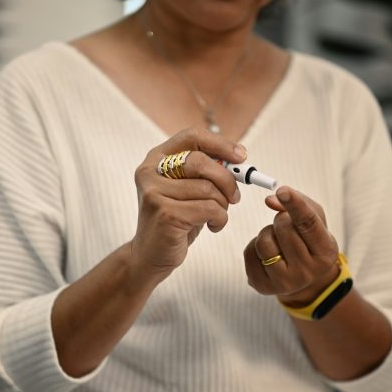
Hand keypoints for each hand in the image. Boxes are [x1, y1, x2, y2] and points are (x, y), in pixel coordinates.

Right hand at [130, 128, 245, 285]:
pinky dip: (220, 219)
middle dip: (226, 180)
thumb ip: (206, 171)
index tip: (241, 156)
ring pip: (208, 189)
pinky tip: (212, 226)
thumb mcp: (189, 189)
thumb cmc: (176, 219)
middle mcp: (150, 171)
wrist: (150, 255)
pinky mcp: (164, 214)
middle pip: (201, 162)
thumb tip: (239, 157)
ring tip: (216, 216)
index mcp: (156, 158)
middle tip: (235, 196)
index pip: (191, 137)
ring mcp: (154, 192)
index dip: (219, 143)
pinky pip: (208, 209)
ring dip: (222, 206)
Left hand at [243, 186, 339, 305]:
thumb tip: (270, 200)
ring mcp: (285, 283)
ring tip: (277, 240)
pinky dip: (254, 245)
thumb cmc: (308, 241)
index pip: (308, 224)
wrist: (301, 278)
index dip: (295, 205)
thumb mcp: (315, 220)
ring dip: (266, 232)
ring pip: (264, 242)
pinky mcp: (263, 286)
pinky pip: (249, 253)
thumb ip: (299, 202)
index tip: (282, 190)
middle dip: (281, 219)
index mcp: (326, 253)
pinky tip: (267, 253)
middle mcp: (307, 272)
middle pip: (284, 229)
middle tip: (286, 226)